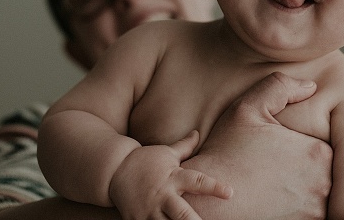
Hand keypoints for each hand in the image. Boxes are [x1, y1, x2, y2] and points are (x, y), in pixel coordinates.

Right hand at [109, 130, 231, 219]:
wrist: (113, 169)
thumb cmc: (145, 160)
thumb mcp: (166, 153)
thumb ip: (184, 146)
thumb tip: (198, 132)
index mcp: (174, 177)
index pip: (198, 181)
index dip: (214, 187)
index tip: (230, 193)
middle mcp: (163, 195)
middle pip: (182, 213)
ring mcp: (148, 211)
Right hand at [182, 72, 332, 218]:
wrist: (205, 200)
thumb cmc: (225, 152)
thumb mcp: (247, 108)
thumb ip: (280, 87)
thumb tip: (310, 87)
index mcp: (317, 152)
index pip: (324, 145)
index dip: (304, 145)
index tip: (283, 149)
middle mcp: (323, 184)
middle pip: (325, 171)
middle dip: (304, 167)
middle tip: (277, 167)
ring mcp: (315, 211)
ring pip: (318, 193)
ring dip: (303, 189)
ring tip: (276, 185)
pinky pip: (310, 213)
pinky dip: (297, 207)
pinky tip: (275, 200)